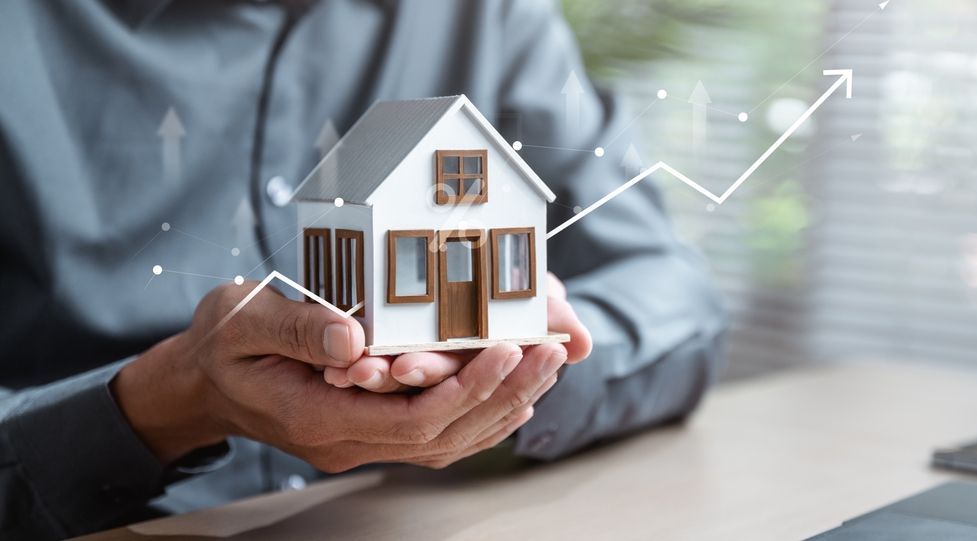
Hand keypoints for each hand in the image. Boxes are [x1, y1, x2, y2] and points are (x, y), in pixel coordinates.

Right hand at [112, 281, 565, 470]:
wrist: (203, 381)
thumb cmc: (223, 344)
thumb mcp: (244, 321)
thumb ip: (299, 327)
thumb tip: (356, 335)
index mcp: (319, 416)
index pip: (413, 419)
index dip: (466, 388)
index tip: (506, 349)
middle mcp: (347, 440)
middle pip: (444, 433)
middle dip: (503, 393)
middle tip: (549, 351)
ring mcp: (360, 440)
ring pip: (447, 439)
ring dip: (501, 403)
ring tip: (545, 363)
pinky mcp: (369, 428)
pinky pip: (435, 433)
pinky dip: (478, 413)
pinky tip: (509, 390)